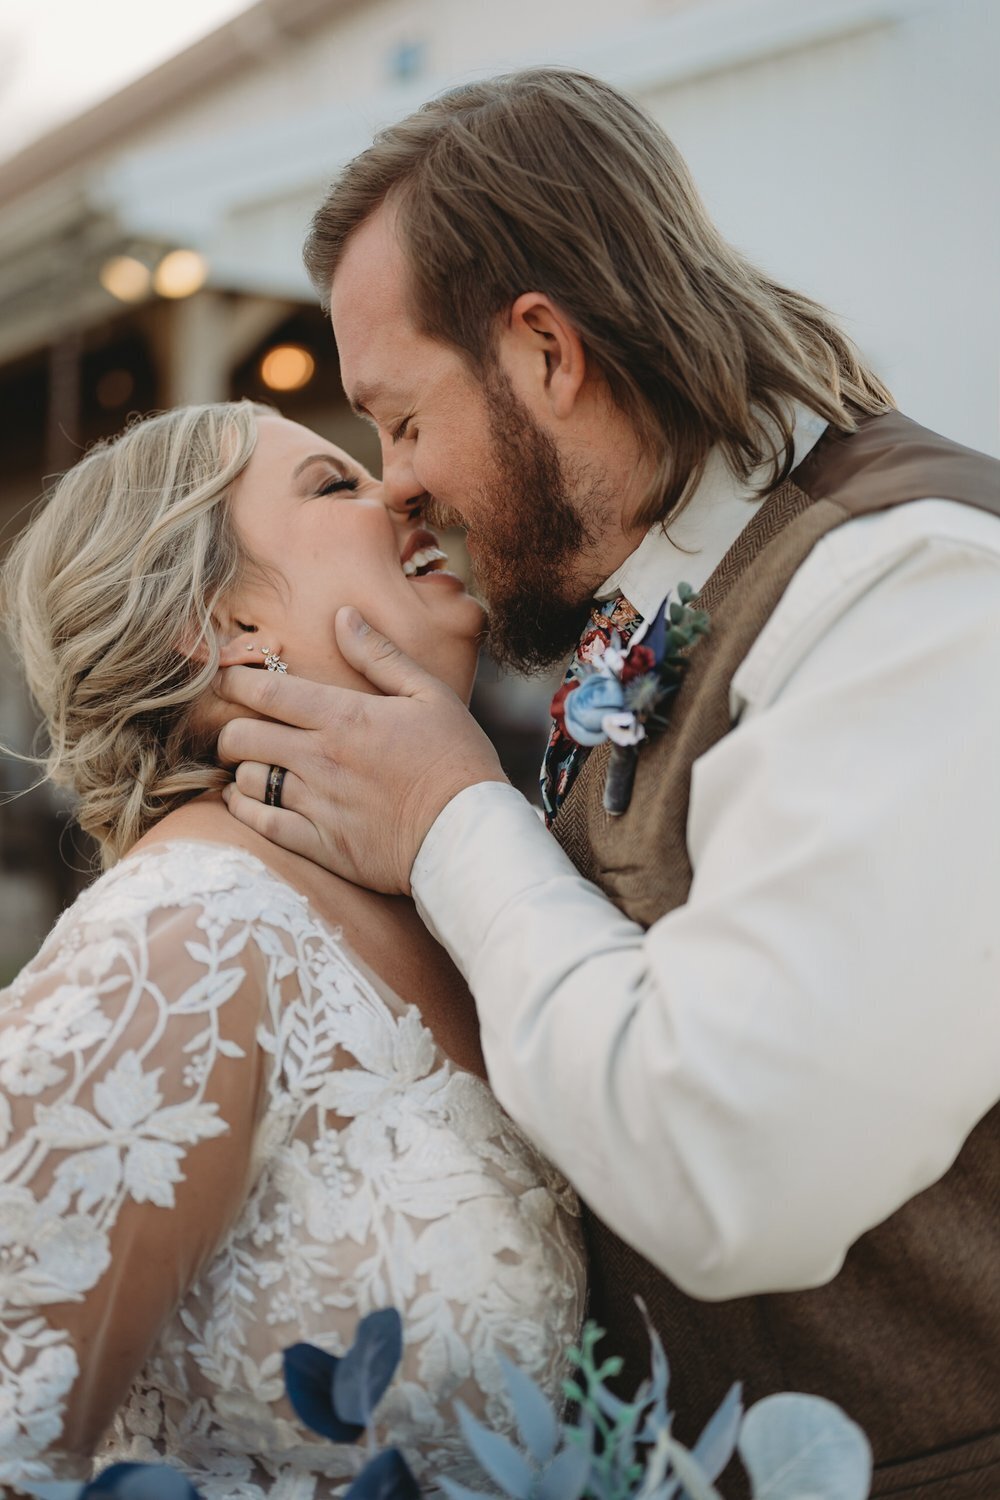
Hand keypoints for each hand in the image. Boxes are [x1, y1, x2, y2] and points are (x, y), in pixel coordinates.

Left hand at [215, 607, 507, 893]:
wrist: (469, 832)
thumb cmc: (456, 759)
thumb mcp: (429, 694)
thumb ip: (380, 655)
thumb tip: (342, 616)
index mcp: (344, 717)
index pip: (265, 691)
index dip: (234, 682)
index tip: (228, 679)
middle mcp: (321, 759)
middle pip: (241, 737)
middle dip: (230, 728)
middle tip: (239, 728)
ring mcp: (317, 804)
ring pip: (245, 780)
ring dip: (240, 770)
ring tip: (251, 764)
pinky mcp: (320, 844)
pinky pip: (260, 825)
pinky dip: (243, 810)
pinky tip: (250, 801)